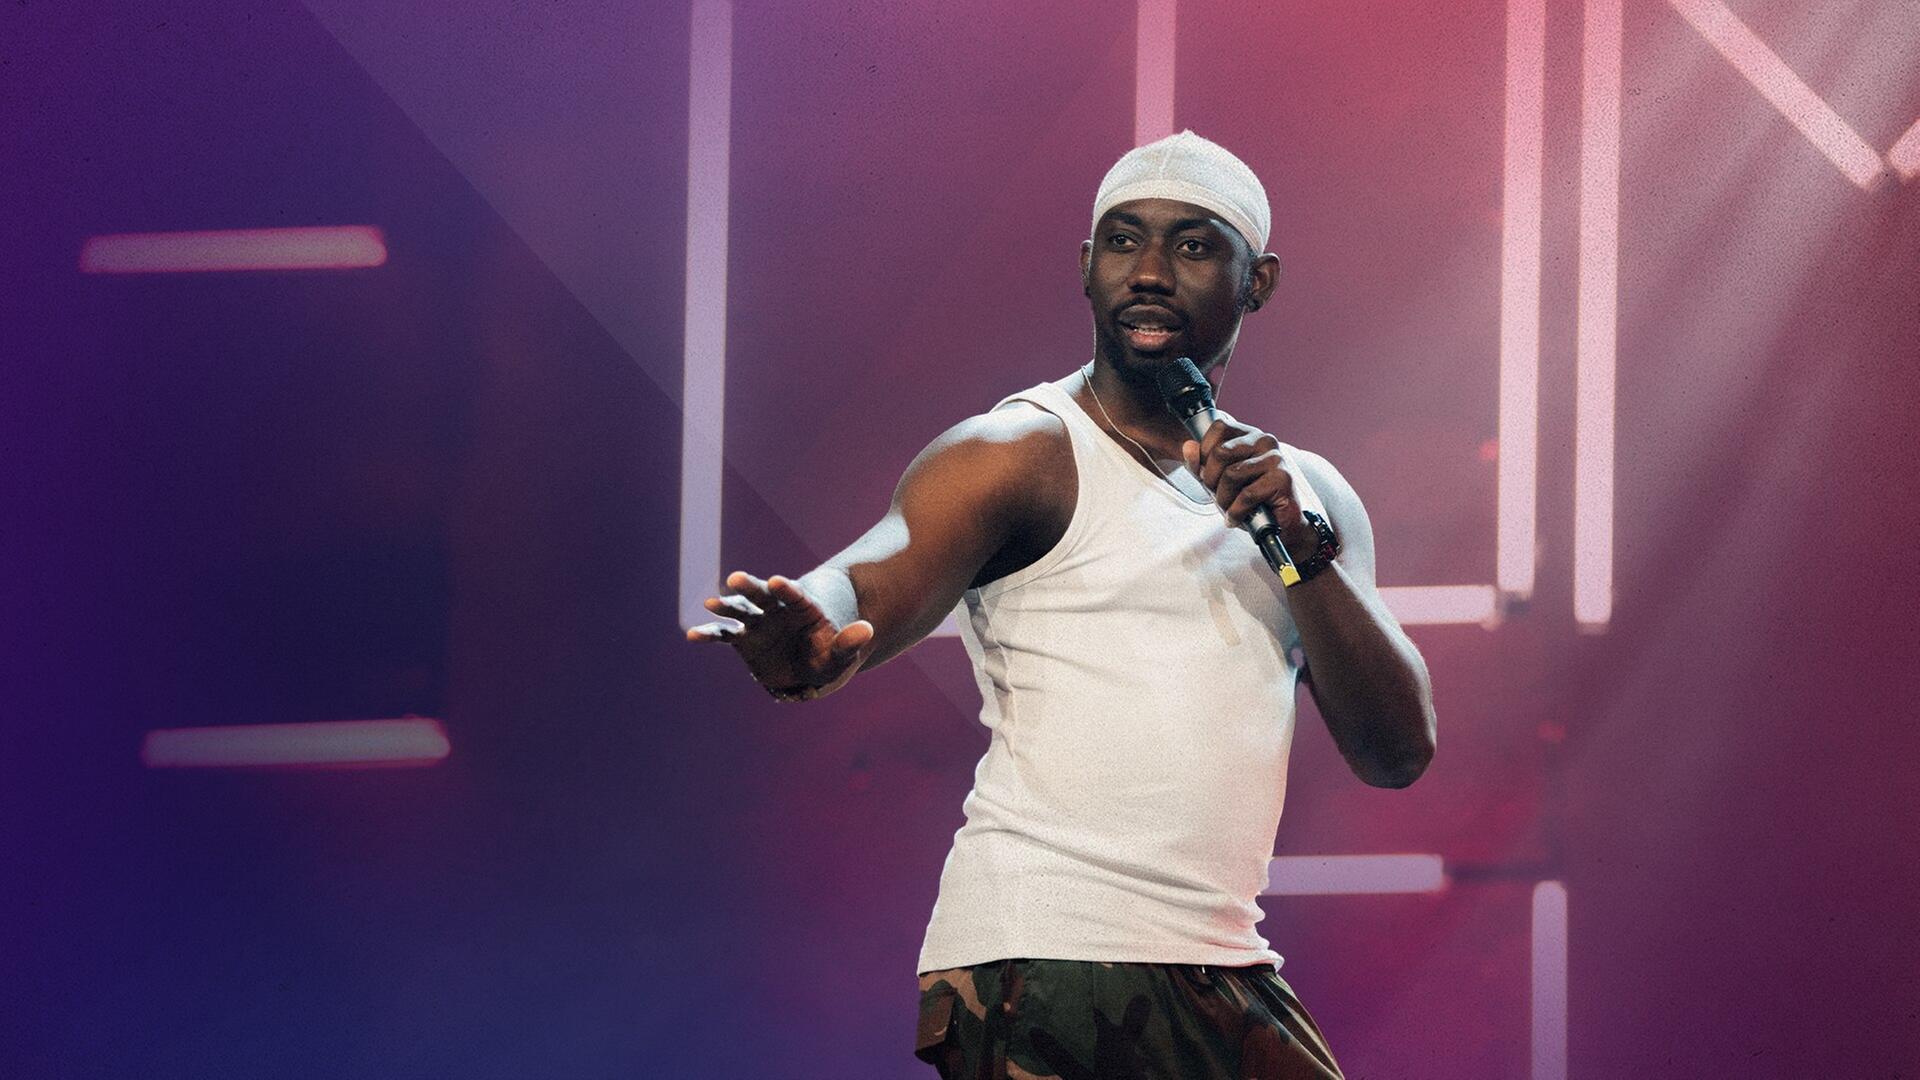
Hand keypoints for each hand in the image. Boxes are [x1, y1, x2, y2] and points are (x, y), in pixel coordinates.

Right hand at [685, 571, 874, 701]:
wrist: (810, 661)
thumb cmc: (828, 653)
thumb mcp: (842, 653)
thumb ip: (850, 643)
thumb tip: (868, 630)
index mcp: (803, 609)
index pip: (795, 595)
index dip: (786, 588)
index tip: (775, 580)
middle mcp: (777, 610)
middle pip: (762, 596)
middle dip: (750, 588)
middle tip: (735, 579)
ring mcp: (758, 622)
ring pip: (740, 611)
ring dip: (726, 606)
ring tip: (711, 604)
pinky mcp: (743, 637)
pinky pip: (724, 635)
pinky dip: (710, 634)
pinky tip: (693, 636)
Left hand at [1180, 418, 1317, 555]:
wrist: (1279, 525)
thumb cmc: (1249, 501)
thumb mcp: (1217, 481)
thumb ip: (1200, 464)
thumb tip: (1188, 446)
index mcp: (1249, 435)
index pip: (1218, 427)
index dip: (1205, 453)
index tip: (1210, 474)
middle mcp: (1264, 440)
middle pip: (1220, 452)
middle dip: (1211, 481)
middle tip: (1220, 496)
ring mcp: (1275, 458)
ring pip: (1231, 474)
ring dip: (1224, 499)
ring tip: (1230, 508)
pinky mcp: (1282, 478)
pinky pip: (1246, 494)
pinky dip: (1236, 511)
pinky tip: (1238, 517)